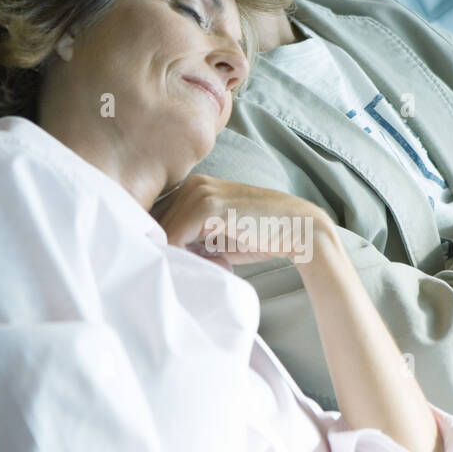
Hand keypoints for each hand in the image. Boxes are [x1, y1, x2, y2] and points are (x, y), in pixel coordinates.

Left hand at [151, 174, 329, 266]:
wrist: (298, 228)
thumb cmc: (261, 236)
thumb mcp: (218, 237)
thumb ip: (190, 241)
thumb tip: (162, 255)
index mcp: (194, 187)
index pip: (157, 217)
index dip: (160, 242)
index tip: (176, 263)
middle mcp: (193, 184)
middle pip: (155, 222)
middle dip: (165, 249)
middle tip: (196, 267)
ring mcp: (199, 192)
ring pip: (161, 230)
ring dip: (175, 254)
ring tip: (211, 263)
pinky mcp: (207, 205)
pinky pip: (174, 237)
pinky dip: (182, 256)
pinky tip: (213, 261)